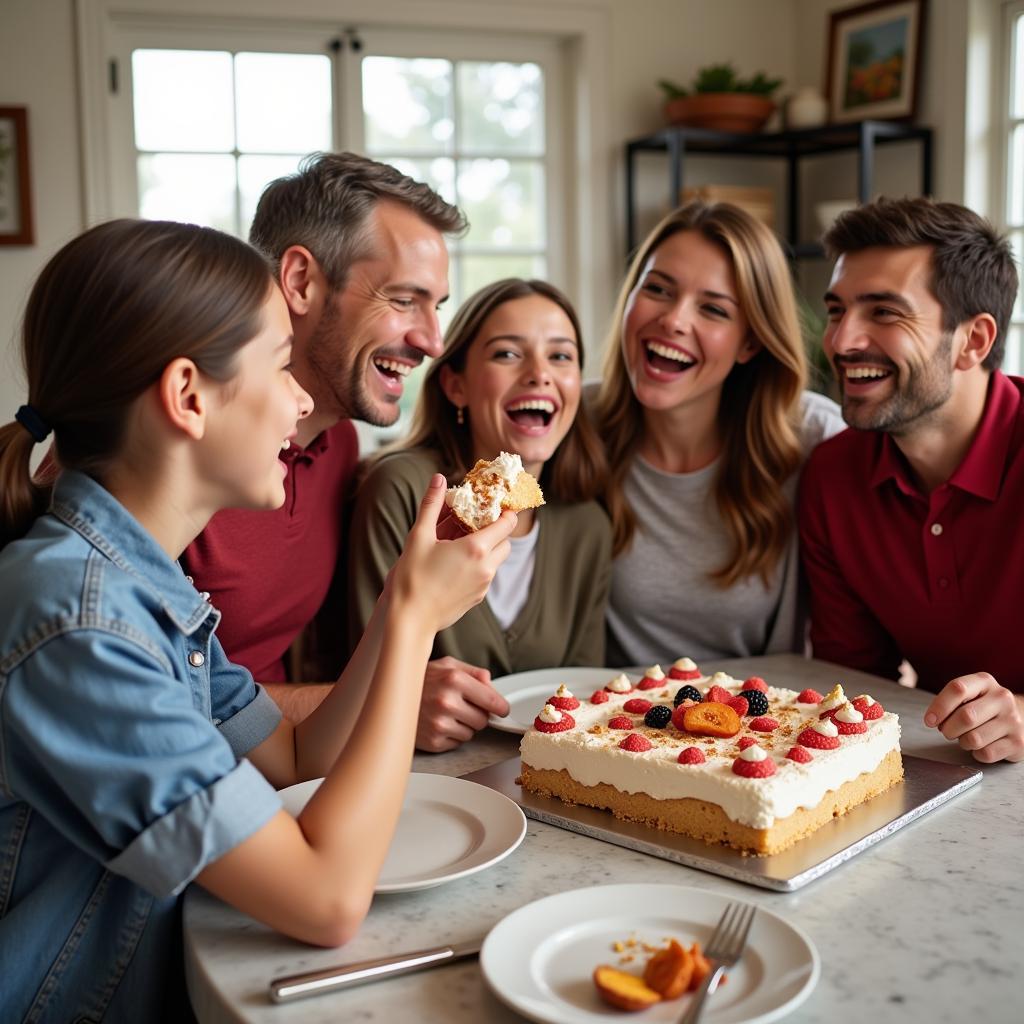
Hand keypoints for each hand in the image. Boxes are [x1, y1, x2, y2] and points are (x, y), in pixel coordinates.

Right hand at [391, 475, 515, 633]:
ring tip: (460, 543)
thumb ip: (431, 505)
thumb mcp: (419, 536)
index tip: (492, 505)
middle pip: (506, 541)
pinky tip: (454, 563)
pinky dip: (478, 565)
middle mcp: (486, 568)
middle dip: (495, 530)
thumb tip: (439, 478)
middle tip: (473, 523)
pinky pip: (486, 575)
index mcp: (476, 549)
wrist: (410, 621)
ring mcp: (483, 586)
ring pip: (497, 559)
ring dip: (487, 548)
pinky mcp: (477, 599)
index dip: (504, 512)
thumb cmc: (411, 579)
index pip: (507, 524)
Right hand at [415, 657, 510, 752]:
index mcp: (454, 679)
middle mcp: (446, 701)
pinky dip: (451, 735)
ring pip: (471, 733)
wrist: (389, 695)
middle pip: (483, 720)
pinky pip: (457, 743)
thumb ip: (474, 672)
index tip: (502, 710)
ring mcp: (439, 723)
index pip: (492, 701)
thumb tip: (492, 686)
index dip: (501, 707)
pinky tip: (437, 722)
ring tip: (445, 713)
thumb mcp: (447, 665)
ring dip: (463, 725)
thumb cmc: (420, 679)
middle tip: (461, 706)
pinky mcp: (433, 741)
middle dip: (477, 714)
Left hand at [924, 672, 1023, 762]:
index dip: (939, 706)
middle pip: (966, 716)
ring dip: (963, 742)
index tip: (929, 720)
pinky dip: (976, 753)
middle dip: (949, 729)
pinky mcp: (1018, 743)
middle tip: (947, 731)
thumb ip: (950, 702)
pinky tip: (982, 745)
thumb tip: (933, 719)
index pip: (957, 689)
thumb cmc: (983, 707)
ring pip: (974, 739)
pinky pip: (986, 754)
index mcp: (984, 682)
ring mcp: (1013, 720)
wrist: (1020, 718)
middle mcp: (1002, 698)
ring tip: (967, 737)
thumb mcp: (968, 695)